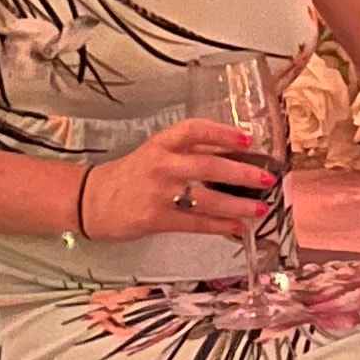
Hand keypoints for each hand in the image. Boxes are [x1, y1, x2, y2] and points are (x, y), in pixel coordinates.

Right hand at [79, 120, 272, 243]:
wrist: (93, 200)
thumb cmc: (130, 175)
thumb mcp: (155, 154)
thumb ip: (189, 152)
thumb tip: (231, 153)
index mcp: (162, 144)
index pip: (194, 130)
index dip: (222, 133)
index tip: (248, 138)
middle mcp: (161, 164)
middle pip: (207, 166)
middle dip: (240, 173)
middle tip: (266, 178)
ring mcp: (159, 193)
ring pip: (205, 198)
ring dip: (236, 205)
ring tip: (260, 208)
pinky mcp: (156, 219)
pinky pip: (195, 223)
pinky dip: (219, 226)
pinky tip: (238, 228)